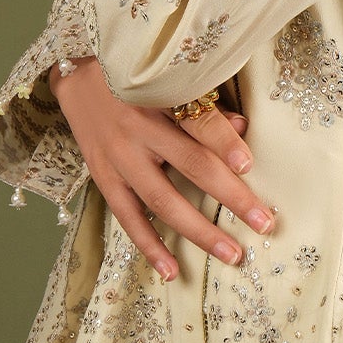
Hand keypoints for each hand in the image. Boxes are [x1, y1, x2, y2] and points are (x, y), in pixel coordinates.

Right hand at [48, 58, 273, 280]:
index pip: (197, 122)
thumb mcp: (170, 76)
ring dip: (199, 230)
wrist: (78, 71)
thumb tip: (242, 129)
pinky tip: (171, 270)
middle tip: (264, 223)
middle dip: (230, 196)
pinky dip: (149, 245)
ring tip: (232, 254)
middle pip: (190, 165)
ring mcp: (118, 155)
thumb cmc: (137, 73)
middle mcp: (139, 128)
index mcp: (160, 95)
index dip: (224, 142)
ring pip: (162, 200)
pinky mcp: (102, 175)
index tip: (249, 165)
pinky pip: (128, 217)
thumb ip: (205, 105)